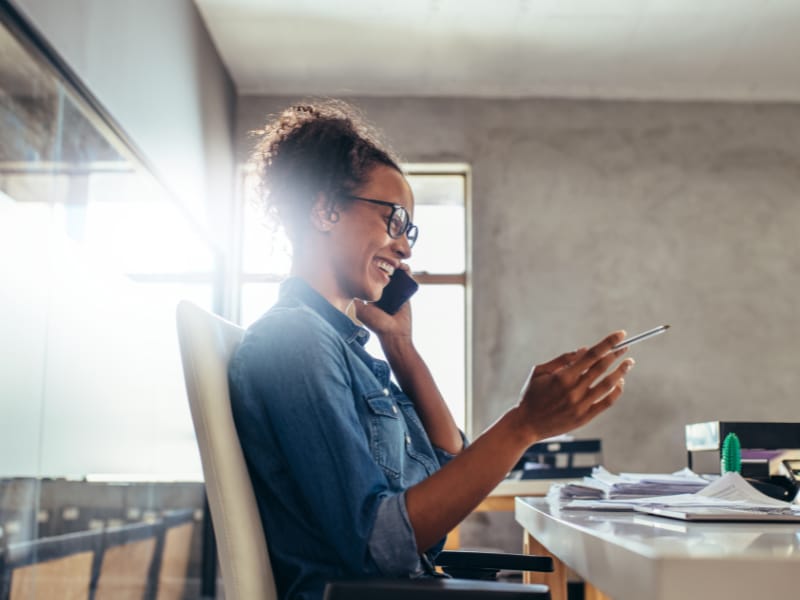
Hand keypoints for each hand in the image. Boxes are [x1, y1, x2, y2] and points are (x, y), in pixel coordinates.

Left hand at [354, 266, 413, 340]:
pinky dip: (407, 271)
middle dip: (385, 264)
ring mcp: (395, 291)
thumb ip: (355, 299)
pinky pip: (407, 279)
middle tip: (386, 260)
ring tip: (396, 263)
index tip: (374, 260)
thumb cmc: (377, 324)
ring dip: (397, 265)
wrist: (395, 334)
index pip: (372, 276)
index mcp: (372, 294)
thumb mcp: (361, 311)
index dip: (374, 266)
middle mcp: (383, 292)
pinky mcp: (406, 292)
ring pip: (396, 273)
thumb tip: (346, 285)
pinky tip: (404, 268)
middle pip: (385, 273)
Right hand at [513, 331, 634, 442]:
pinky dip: (616, 391)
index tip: (620, 334)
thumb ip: (562, 360)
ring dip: (621, 371)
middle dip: (616, 354)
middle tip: (625, 347)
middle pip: (602, 367)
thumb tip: (584, 349)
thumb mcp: (539, 372)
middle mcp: (574, 390)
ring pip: (608, 384)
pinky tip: (620, 383)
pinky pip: (607, 402)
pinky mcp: (585, 417)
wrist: (526, 424)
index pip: (591, 354)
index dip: (608, 343)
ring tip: (628, 363)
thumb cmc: (531, 395)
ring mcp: (581, 404)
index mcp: (563, 376)